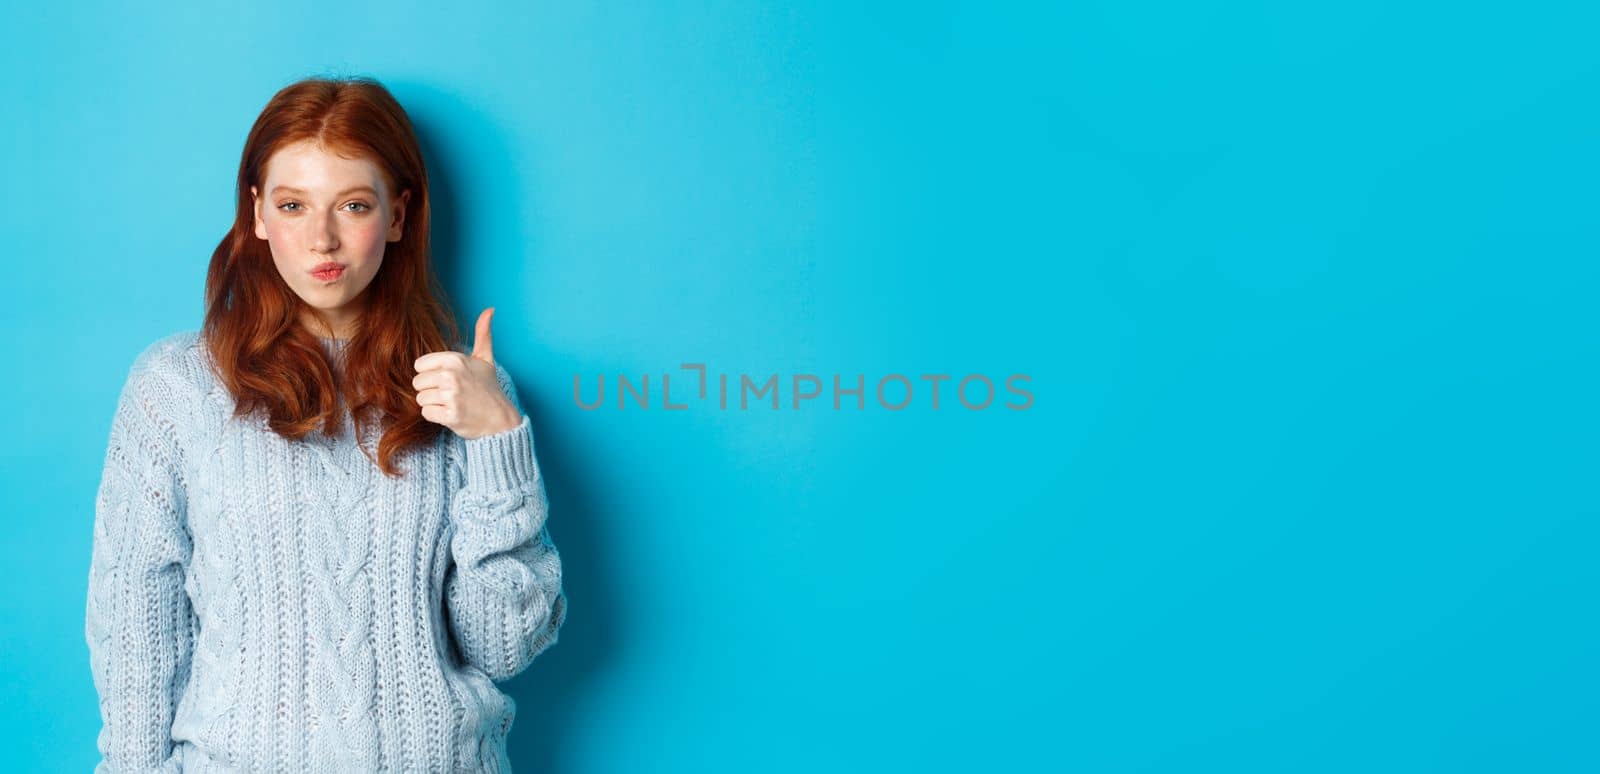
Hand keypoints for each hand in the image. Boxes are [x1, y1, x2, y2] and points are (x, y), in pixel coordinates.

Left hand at [413, 307, 521, 439]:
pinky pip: (426, 413)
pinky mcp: (450, 415)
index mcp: (455, 359)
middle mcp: (451, 376)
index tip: (446, 379)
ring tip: (450, 403)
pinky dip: (436, 416)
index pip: (419, 365)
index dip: (430, 373)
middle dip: (430, 390)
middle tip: (449, 394)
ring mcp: (450, 396)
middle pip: (417, 383)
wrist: (500, 419)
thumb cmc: (489, 388)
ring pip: (420, 399)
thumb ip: (483, 334)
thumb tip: (490, 309)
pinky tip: (450, 413)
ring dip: (433, 404)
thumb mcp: (485, 359)